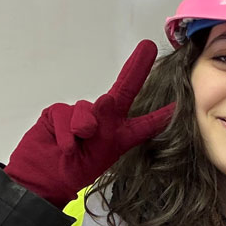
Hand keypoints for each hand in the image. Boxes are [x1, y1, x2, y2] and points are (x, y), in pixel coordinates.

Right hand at [4, 41, 173, 207]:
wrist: (43, 179)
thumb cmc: (76, 170)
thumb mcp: (101, 155)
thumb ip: (106, 128)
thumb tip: (104, 99)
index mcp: (122, 134)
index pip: (147, 123)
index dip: (164, 113)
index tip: (181, 101)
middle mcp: (106, 119)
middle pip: (124, 89)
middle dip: (136, 67)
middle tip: (147, 47)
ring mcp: (81, 114)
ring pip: (89, 108)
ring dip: (85, 126)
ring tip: (80, 143)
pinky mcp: (58, 112)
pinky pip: (65, 114)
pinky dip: (66, 131)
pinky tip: (64, 145)